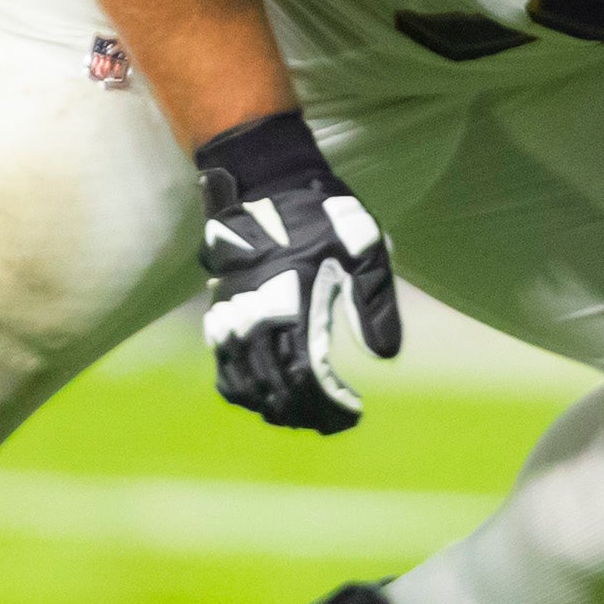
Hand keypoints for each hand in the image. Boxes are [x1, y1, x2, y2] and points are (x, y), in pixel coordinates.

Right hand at [197, 114, 400, 431]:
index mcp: (294, 306)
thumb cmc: (320, 214)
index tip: (354, 412)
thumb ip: (374, 303)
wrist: (264, 181)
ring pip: (244, 384)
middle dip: (306, 414)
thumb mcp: (363, 248)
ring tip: (300, 416)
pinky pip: (222, 366)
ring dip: (272, 408)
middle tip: (334, 422)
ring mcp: (232, 317)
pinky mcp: (219, 312)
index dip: (330, 405)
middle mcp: (256, 319)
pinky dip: (240, 390)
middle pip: (275, 390)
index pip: (307, 378)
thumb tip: (383, 356)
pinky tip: (261, 398)